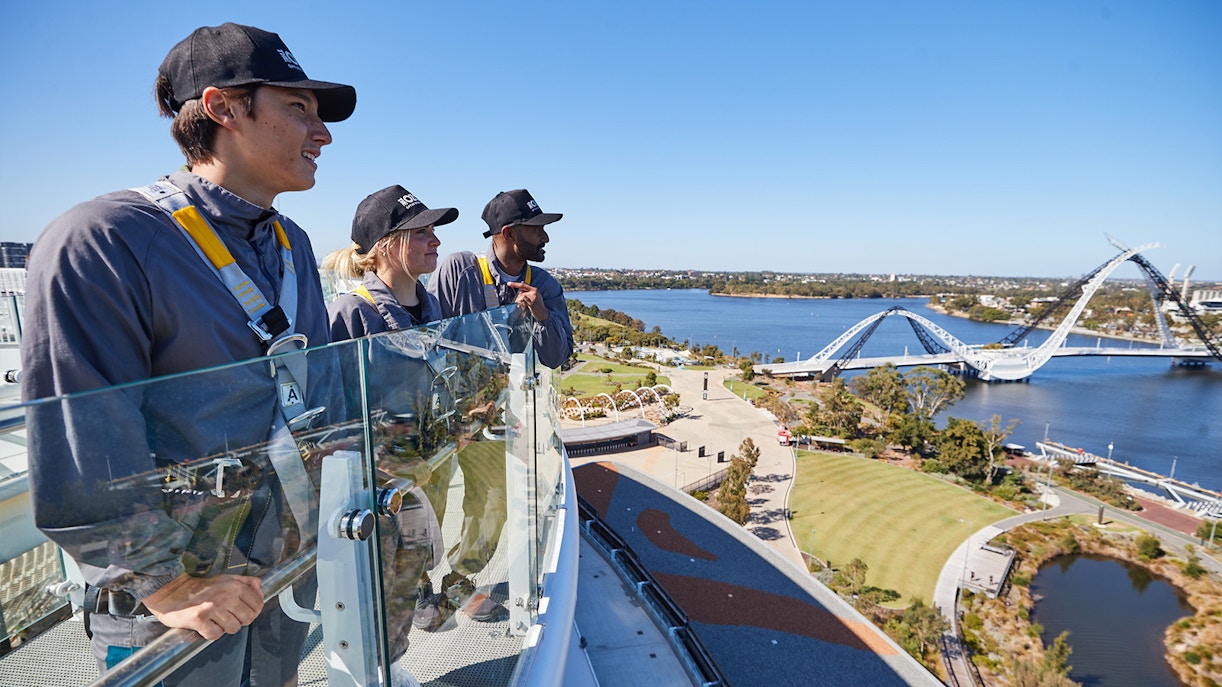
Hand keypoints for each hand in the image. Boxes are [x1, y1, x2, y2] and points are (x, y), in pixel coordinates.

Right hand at [142, 573, 263, 639]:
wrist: (172, 592)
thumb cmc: (201, 588)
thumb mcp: (227, 579)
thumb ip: (247, 583)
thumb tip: (261, 591)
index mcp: (235, 585)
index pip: (257, 606)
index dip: (252, 612)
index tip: (242, 613)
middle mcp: (225, 596)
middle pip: (247, 619)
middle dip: (239, 621)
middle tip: (227, 617)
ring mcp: (212, 608)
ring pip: (233, 629)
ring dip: (224, 627)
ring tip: (214, 619)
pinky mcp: (199, 619)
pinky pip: (215, 635)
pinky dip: (210, 633)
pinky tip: (205, 625)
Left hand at [507, 282, 548, 321]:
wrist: (543, 313)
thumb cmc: (538, 306)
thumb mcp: (535, 297)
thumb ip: (528, 293)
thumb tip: (519, 292)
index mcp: (534, 289)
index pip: (523, 285)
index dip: (515, 284)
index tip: (508, 283)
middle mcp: (534, 292)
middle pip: (521, 293)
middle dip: (518, 298)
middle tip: (518, 303)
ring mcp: (533, 297)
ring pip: (521, 298)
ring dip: (519, 303)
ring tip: (523, 306)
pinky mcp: (532, 303)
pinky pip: (522, 303)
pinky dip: (521, 305)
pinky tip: (523, 308)